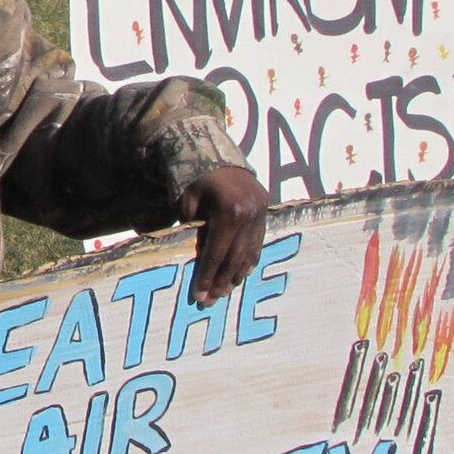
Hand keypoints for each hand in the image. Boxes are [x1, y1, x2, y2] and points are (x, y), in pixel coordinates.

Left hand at [178, 166, 268, 306]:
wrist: (214, 153)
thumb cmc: (194, 181)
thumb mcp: (187, 205)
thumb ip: (194, 233)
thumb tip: (197, 264)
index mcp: (229, 210)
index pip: (217, 252)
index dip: (207, 275)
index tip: (199, 294)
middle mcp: (250, 212)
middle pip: (235, 256)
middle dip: (221, 281)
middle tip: (211, 300)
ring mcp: (260, 211)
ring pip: (249, 251)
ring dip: (236, 275)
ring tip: (224, 292)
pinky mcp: (265, 210)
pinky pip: (257, 241)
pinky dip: (249, 259)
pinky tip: (240, 274)